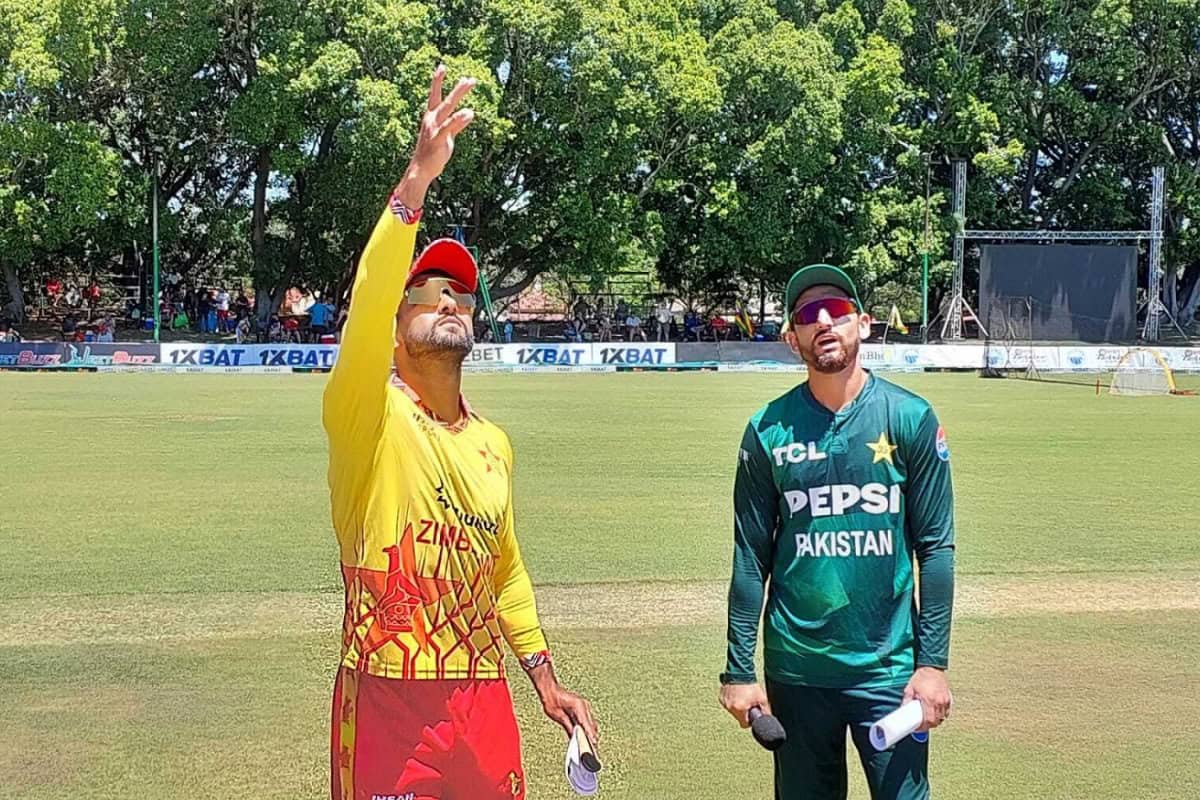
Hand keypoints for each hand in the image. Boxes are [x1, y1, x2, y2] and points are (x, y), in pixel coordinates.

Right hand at [394, 64, 477, 207]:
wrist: (421, 170)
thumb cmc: (433, 152)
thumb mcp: (447, 136)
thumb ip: (458, 125)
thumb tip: (469, 114)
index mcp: (431, 117)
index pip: (434, 95)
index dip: (437, 81)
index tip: (442, 66)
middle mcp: (431, 120)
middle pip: (445, 100)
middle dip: (457, 89)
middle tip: (469, 78)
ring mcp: (434, 129)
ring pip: (448, 108)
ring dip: (458, 95)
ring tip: (469, 85)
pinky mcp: (438, 140)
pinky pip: (449, 127)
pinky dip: (459, 119)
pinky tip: (469, 112)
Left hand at [540, 683, 598, 746]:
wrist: (550, 692)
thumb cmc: (551, 702)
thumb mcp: (559, 717)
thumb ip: (568, 727)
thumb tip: (575, 739)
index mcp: (578, 706)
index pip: (587, 724)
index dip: (590, 735)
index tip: (593, 744)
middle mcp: (584, 706)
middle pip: (592, 724)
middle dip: (592, 736)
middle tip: (593, 747)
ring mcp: (584, 707)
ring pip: (591, 723)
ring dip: (591, 733)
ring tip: (591, 745)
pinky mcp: (582, 709)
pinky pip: (588, 721)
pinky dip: (587, 729)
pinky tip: (586, 736)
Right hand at [719, 682, 769, 727]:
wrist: (740, 672)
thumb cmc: (750, 684)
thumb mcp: (762, 698)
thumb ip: (765, 711)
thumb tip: (767, 718)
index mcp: (739, 709)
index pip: (744, 724)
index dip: (749, 721)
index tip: (751, 714)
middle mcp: (730, 707)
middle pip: (738, 717)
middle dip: (744, 712)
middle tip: (748, 703)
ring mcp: (724, 702)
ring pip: (732, 710)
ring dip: (737, 706)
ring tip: (742, 697)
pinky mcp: (721, 697)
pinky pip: (727, 704)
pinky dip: (732, 701)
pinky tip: (736, 694)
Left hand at [903, 666, 951, 731]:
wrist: (932, 668)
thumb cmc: (921, 677)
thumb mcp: (910, 688)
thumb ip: (907, 700)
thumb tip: (903, 710)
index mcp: (929, 700)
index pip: (928, 720)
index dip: (923, 727)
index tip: (917, 728)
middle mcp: (939, 702)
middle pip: (936, 721)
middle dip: (928, 725)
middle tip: (921, 725)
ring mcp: (945, 700)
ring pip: (942, 717)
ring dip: (935, 721)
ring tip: (927, 720)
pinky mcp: (949, 698)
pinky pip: (946, 712)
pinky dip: (941, 715)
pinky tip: (935, 714)